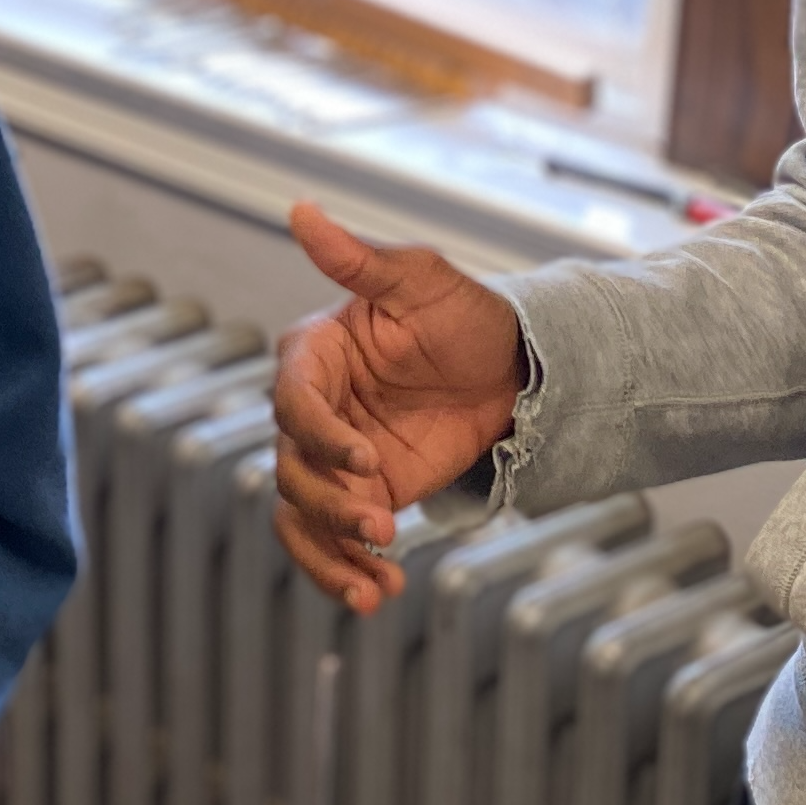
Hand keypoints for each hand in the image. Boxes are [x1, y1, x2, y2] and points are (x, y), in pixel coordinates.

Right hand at [271, 202, 524, 614]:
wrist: (515, 373)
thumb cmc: (465, 315)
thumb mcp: (421, 282)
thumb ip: (360, 260)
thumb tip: (302, 211)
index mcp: (314, 356)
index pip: (292, 402)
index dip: (320, 435)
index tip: (364, 459)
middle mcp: (313, 411)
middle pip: (290, 468)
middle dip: (330, 505)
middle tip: (382, 526)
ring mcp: (334, 459)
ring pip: (301, 515)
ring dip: (329, 554)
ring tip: (375, 584)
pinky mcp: (362, 495)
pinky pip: (334, 541)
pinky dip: (346, 572)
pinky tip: (380, 593)